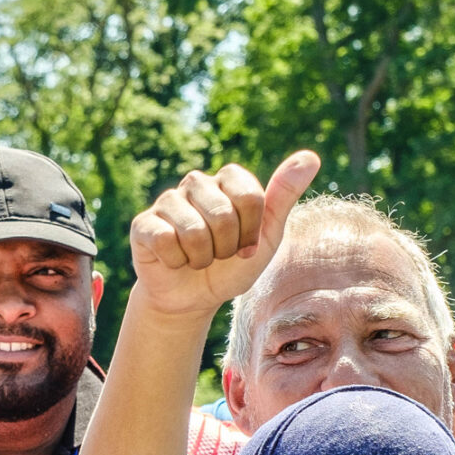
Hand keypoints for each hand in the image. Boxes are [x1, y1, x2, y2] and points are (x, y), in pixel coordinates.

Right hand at [126, 151, 320, 322]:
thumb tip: (310, 156)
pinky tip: (174, 260)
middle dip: (226, 248)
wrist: (195, 298)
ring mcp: (167, 201)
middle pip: (223, 215)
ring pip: (193, 230)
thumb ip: (285, 196)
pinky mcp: (143, 223)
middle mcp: (196, 182)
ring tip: (198, 259)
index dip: (251, 231)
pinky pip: (165, 241)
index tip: (246, 244)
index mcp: (229, 179)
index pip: (250, 197)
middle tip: (219, 255)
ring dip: (201, 257)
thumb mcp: (267, 236)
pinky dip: (176, 261)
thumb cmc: (233, 265)